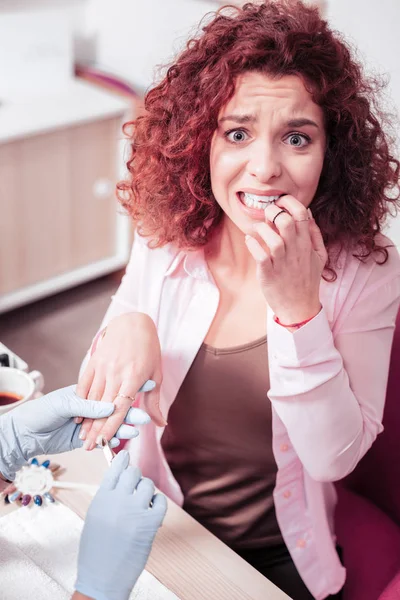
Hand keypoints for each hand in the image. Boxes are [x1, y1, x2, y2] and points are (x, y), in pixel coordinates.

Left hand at [0, 385, 149, 480]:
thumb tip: (110, 408)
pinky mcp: (87, 438)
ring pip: (111, 424)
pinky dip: (113, 439)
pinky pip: (103, 438)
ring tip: (136, 429)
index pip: (110, 389)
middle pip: (115, 409)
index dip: (127, 389)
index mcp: (87, 393)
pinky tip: (123, 438)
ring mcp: (90, 423)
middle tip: (143, 416)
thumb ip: (86, 406)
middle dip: (130, 412)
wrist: (25, 433)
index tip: (145, 385)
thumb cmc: (41, 411)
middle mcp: (91, 407)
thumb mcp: (63, 404)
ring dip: (124, 427)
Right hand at [75, 450, 166, 599]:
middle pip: (133, 472)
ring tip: (142, 502)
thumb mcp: (95, 516)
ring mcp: (134, 512)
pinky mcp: (149, 525)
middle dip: (135, 477)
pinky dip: (158, 502)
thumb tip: (121, 476)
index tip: (126, 455)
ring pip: (148, 485)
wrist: (102, 578)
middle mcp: (118, 501)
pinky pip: (160, 501)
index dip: (122, 459)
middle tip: (134, 486)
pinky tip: (153, 509)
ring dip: (147, 490)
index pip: (115, 468)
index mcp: (101, 498)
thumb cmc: (96, 549)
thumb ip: (107, 496)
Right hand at [77, 312, 165, 450]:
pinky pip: (84, 384)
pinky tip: (77, 416)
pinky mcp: (93, 362)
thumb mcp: (156, 374)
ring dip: (86, 419)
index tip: (105, 442)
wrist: (133, 323)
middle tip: (90, 448)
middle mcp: (116, 372)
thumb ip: (154, 401)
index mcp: (134, 377)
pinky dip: (80, 401)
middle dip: (96, 429)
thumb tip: (161, 424)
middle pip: (103, 406)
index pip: (120, 407)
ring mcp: (103, 366)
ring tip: (83, 437)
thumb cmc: (148, 350)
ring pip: (92, 398)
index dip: (111, 426)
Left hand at [245, 196, 326, 323]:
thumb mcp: (320, 256)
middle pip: (285, 222)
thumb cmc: (307, 280)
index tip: (279, 202)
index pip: (302, 214)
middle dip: (272, 212)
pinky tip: (250, 241)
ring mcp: (282, 263)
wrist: (300, 308)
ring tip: (258, 230)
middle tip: (266, 216)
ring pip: (273, 238)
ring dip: (261, 229)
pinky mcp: (269, 274)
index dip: (289, 202)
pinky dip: (252, 245)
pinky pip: (260, 256)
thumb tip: (309, 212)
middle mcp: (295, 251)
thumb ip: (315, 234)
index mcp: (307, 244)